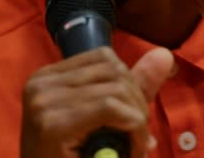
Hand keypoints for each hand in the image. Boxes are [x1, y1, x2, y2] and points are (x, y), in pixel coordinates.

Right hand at [20, 46, 172, 157]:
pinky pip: (112, 108)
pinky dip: (133, 130)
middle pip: (114, 70)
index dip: (130, 86)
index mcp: (46, 78)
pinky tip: (131, 152)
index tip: (131, 119)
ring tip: (131, 148)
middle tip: (134, 139)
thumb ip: (132, 88)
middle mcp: (40, 84)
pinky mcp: (53, 124)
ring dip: (137, 120)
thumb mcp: (104, 122)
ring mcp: (43, 102)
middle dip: (137, 103)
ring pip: (117, 89)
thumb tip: (164, 55)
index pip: (105, 58)